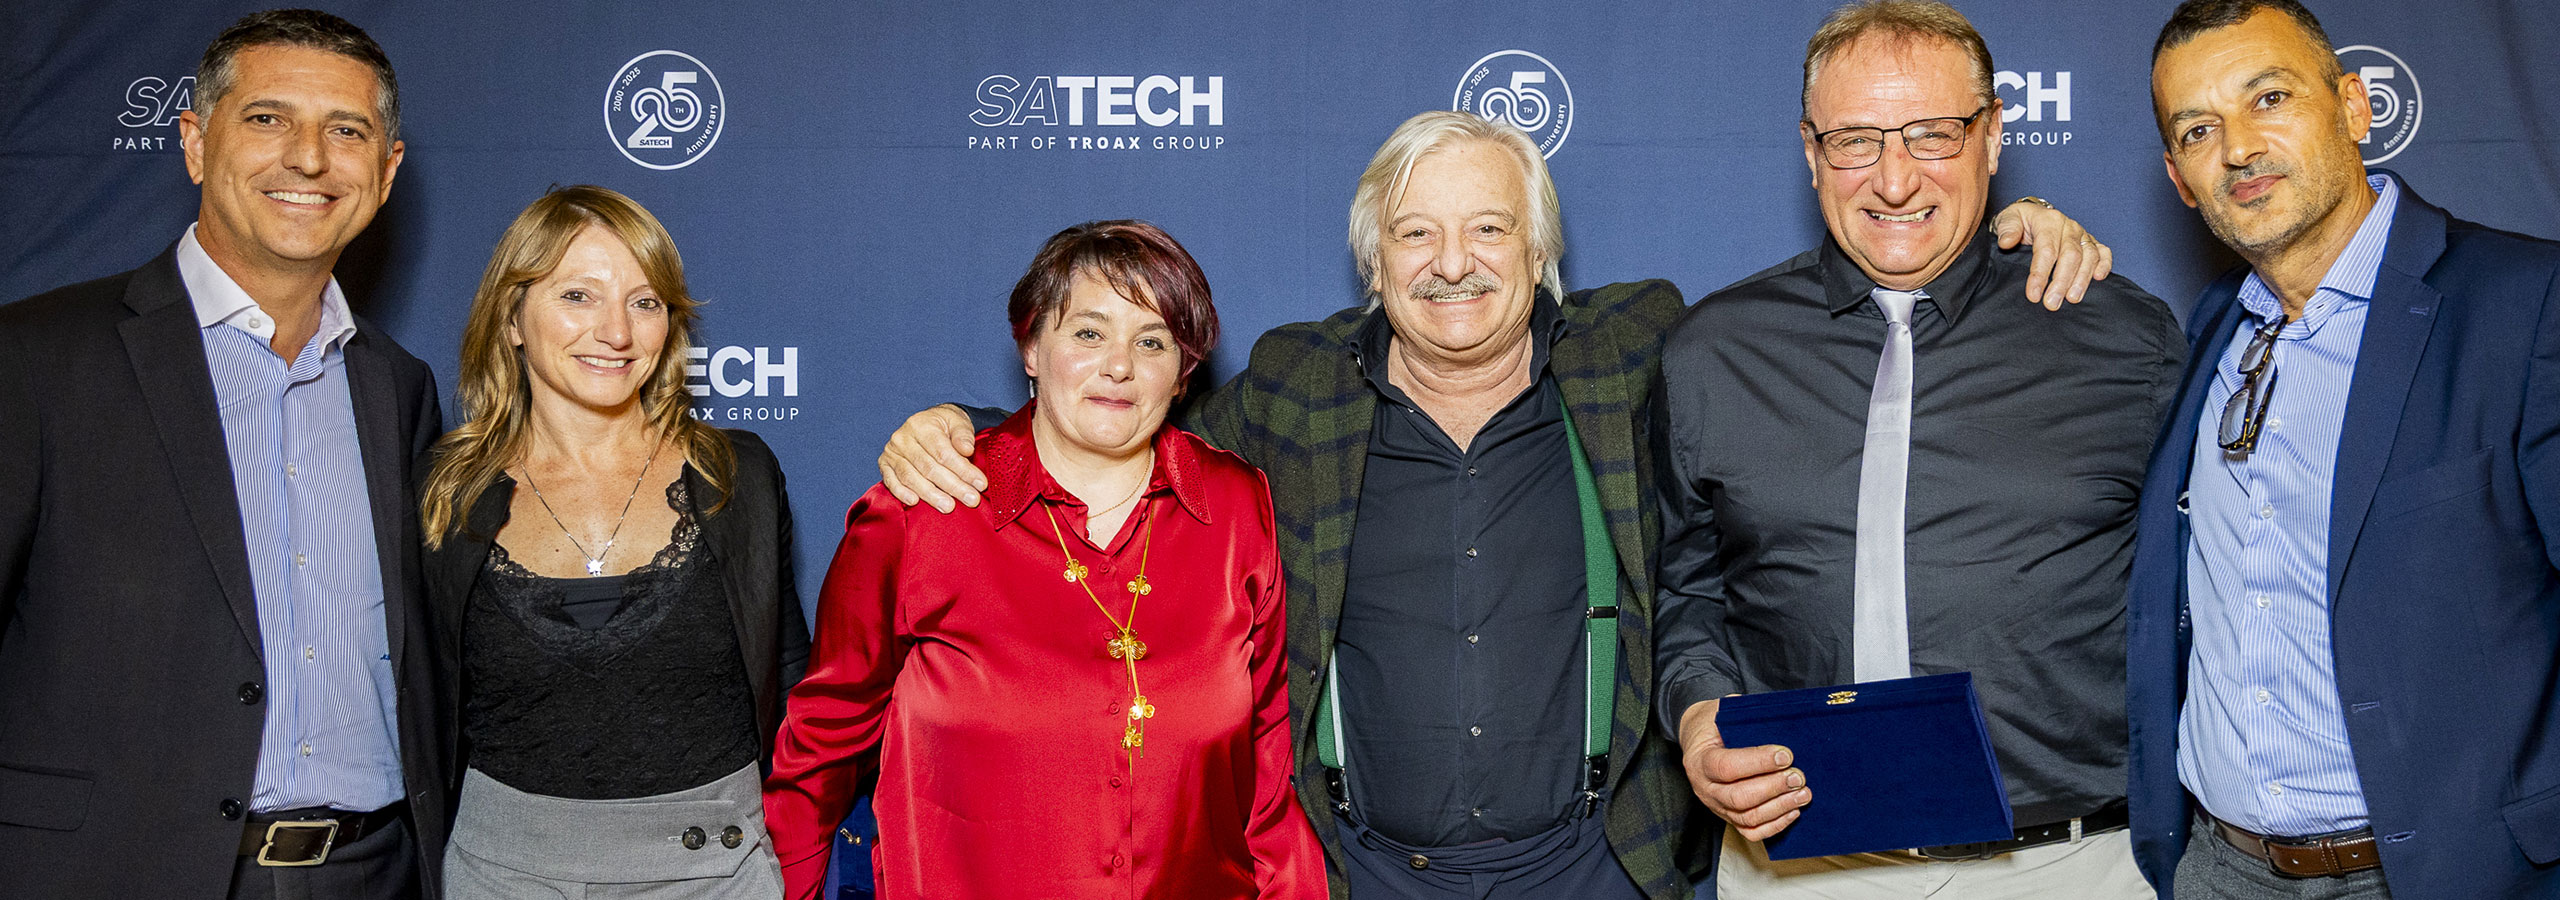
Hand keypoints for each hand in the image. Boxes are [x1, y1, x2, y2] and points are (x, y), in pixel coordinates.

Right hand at [877, 405, 987, 511]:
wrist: (928, 422)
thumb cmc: (946, 426)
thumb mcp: (959, 422)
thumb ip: (963, 435)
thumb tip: (967, 450)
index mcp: (921, 425)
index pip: (943, 452)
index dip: (963, 470)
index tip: (980, 484)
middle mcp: (902, 437)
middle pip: (928, 467)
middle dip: (952, 486)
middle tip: (971, 500)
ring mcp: (891, 451)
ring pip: (910, 477)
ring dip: (930, 495)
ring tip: (948, 507)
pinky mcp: (884, 464)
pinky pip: (891, 481)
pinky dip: (901, 493)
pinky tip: (914, 502)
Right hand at [1677, 698, 1808, 840]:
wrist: (1699, 740)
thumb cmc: (1714, 725)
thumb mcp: (1723, 712)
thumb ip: (1745, 717)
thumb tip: (1781, 718)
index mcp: (1699, 759)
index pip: (1726, 766)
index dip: (1758, 762)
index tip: (1785, 755)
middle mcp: (1705, 788)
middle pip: (1739, 798)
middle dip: (1773, 788)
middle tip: (1797, 776)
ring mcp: (1716, 806)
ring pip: (1748, 818)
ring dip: (1779, 807)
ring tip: (1803, 794)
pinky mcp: (1729, 818)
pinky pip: (1751, 831)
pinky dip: (1775, 825)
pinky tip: (1793, 811)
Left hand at [1991, 198, 2115, 310]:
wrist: (2031, 215)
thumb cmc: (2019, 221)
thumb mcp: (2007, 219)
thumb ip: (2007, 229)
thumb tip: (2006, 242)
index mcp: (2048, 220)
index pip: (2046, 250)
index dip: (2040, 274)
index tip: (2033, 295)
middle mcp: (2069, 226)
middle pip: (2070, 256)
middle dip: (2061, 282)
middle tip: (2052, 304)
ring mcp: (2082, 234)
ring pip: (2089, 256)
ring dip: (2082, 279)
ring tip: (2073, 299)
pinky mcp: (2091, 242)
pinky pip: (2103, 252)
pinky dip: (2105, 264)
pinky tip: (2098, 279)